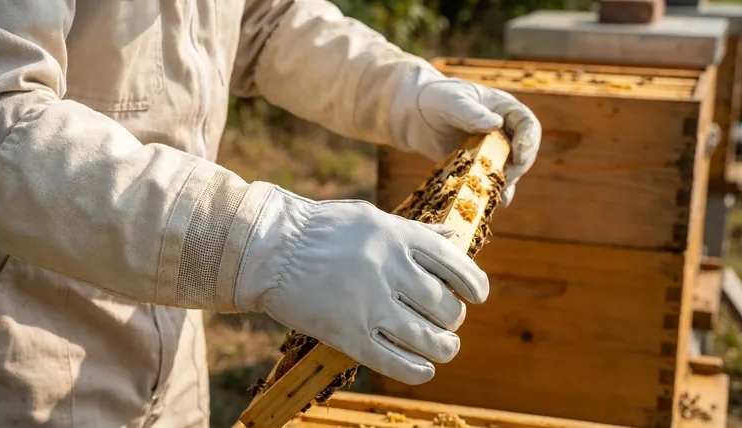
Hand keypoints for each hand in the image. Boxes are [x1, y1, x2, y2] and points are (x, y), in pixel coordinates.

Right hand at [233, 185, 488, 384]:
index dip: (474, 284)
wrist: (269, 249)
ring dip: (445, 347)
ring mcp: (369, 305)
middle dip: (453, 318)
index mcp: (398, 237)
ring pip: (428, 338)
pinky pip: (395, 362)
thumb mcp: (371, 218)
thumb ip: (413, 232)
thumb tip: (451, 237)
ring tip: (445, 347)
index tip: (477, 296)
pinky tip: (425, 369)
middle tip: (447, 321)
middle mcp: (390, 270)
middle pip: (445, 306)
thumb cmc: (321, 230)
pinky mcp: (348, 335)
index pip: (456, 265)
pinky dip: (418, 370)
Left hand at [390, 66, 541, 204]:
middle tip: (504, 178)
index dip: (528, 141)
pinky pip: (492, 179)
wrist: (414, 115)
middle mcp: (504, 129)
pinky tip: (494, 201)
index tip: (518, 156)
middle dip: (517, 166)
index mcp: (504, 108)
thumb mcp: (452, 102)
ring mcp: (492, 149)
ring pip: (509, 168)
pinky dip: (494, 190)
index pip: (527, 124)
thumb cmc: (435, 99)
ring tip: (495, 192)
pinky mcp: (479, 165)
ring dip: (506, 181)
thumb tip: (496, 124)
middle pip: (523, 151)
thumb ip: (471, 113)